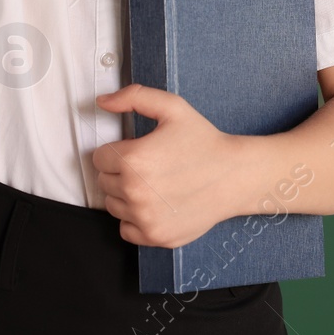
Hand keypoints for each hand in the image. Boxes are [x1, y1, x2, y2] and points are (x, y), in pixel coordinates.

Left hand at [93, 84, 242, 248]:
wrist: (234, 175)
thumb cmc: (204, 141)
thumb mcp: (172, 107)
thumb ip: (133, 97)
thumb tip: (103, 102)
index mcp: (133, 159)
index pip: (99, 157)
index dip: (118, 150)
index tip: (137, 150)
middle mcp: (135, 192)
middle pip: (104, 182)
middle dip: (121, 172)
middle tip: (150, 166)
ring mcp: (145, 218)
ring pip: (113, 206)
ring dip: (126, 195)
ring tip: (154, 184)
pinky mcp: (155, 236)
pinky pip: (126, 230)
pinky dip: (135, 219)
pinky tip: (155, 204)